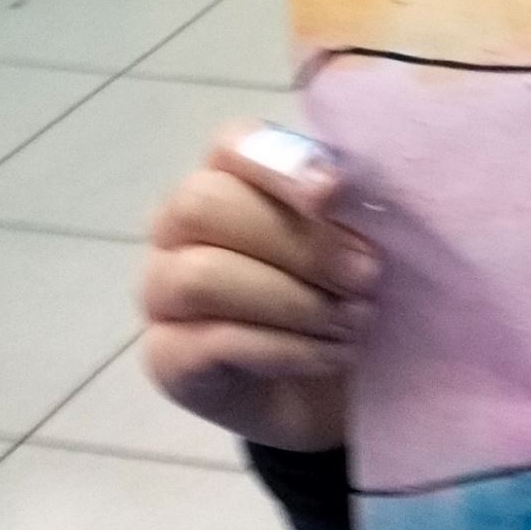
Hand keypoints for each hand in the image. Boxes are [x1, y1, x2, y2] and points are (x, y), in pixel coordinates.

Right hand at [142, 122, 374, 452]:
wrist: (342, 385)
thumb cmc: (352, 290)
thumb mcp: (364, 237)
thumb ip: (347, 200)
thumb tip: (334, 183)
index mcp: (230, 178)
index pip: (232, 144)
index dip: (280, 163)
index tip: (336, 194)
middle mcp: (180, 227)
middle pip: (206, 205)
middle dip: (300, 243)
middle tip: (368, 277)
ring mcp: (162, 292)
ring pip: (200, 276)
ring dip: (294, 301)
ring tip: (356, 322)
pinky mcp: (165, 357)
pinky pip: (212, 342)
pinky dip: (287, 348)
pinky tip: (332, 354)